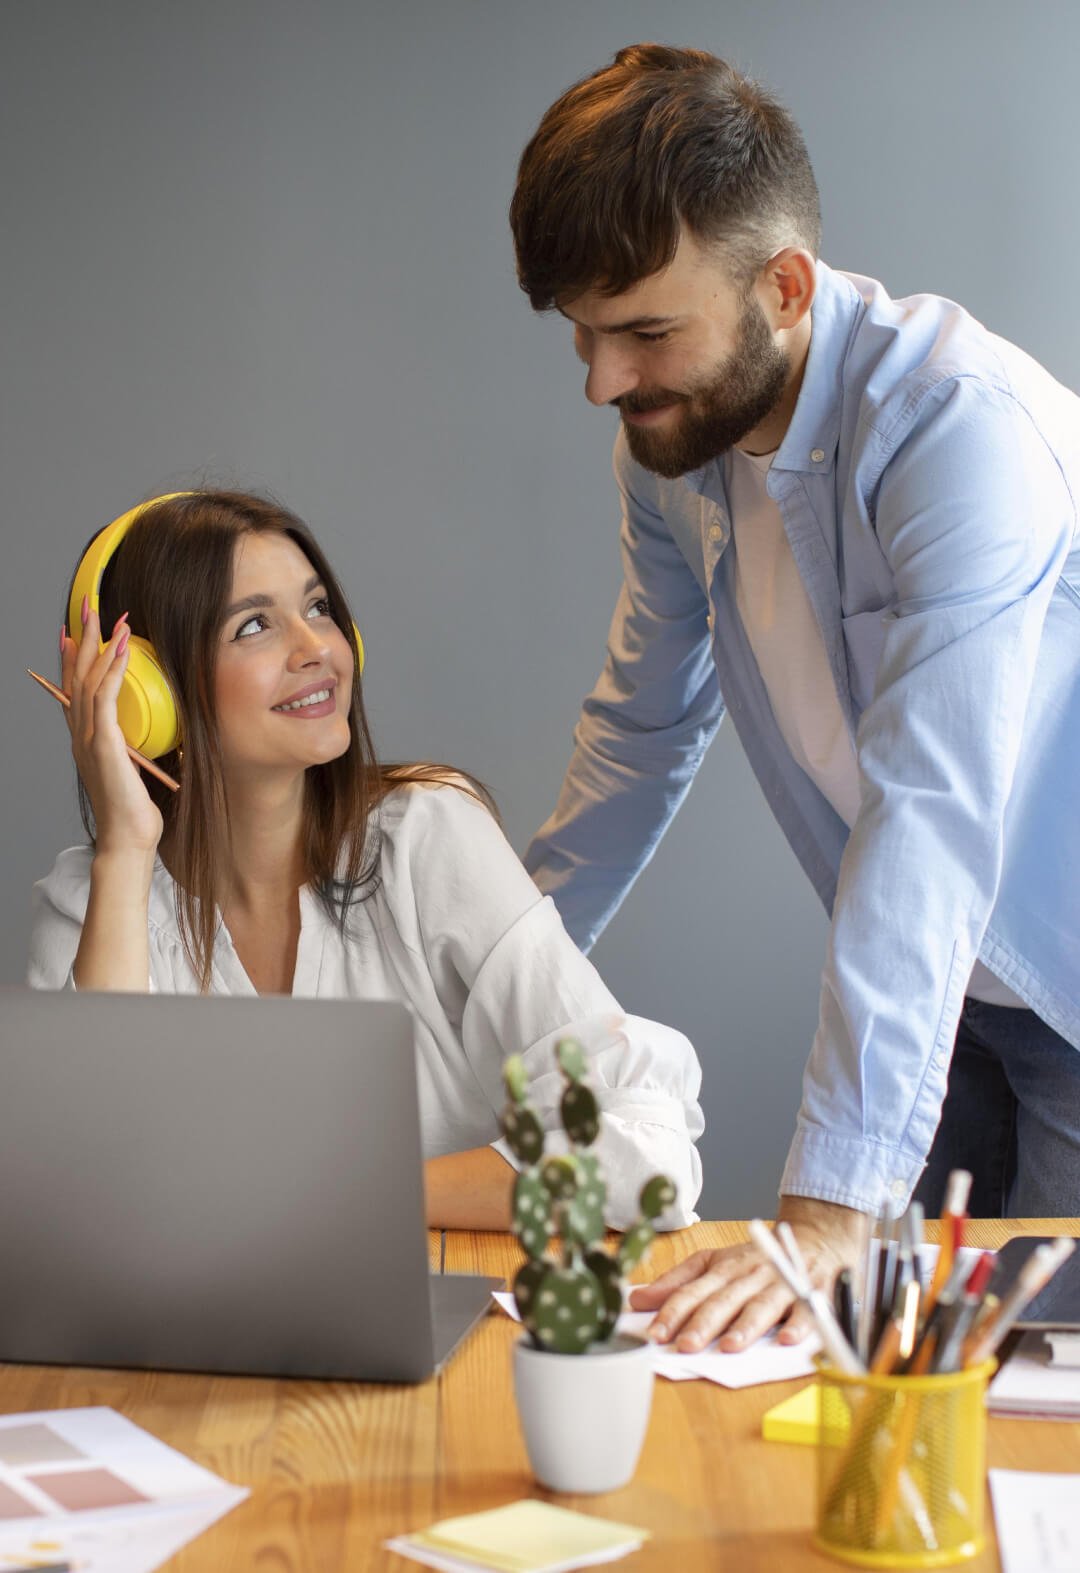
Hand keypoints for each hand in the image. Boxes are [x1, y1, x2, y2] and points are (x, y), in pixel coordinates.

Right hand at [62, 603, 163, 857]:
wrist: (128, 839)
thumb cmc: (135, 810)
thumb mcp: (136, 769)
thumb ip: (136, 746)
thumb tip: (155, 731)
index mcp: (86, 740)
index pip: (74, 689)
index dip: (72, 658)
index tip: (75, 632)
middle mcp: (82, 735)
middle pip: (76, 675)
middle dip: (82, 638)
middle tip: (87, 607)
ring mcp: (90, 739)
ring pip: (88, 680)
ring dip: (99, 645)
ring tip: (108, 617)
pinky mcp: (105, 745)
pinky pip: (105, 698)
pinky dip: (112, 670)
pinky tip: (122, 649)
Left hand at [629, 1196, 869, 1351]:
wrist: (814, 1239)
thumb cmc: (757, 1260)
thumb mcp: (714, 1262)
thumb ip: (677, 1281)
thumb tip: (638, 1299)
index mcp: (723, 1269)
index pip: (692, 1291)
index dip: (672, 1312)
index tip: (655, 1334)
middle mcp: (749, 1275)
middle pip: (724, 1300)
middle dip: (704, 1322)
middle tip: (686, 1345)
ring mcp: (780, 1284)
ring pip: (761, 1305)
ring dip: (746, 1325)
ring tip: (729, 1347)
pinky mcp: (811, 1292)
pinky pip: (805, 1310)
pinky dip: (798, 1324)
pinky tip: (787, 1340)